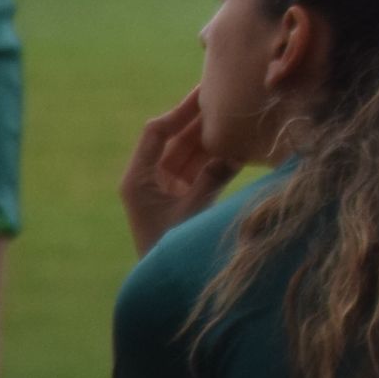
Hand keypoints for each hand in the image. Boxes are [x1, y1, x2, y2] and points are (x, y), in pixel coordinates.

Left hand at [121, 88, 239, 256]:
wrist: (165, 285)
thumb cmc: (170, 249)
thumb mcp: (191, 212)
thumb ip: (211, 178)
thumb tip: (235, 151)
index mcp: (138, 179)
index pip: (157, 133)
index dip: (180, 111)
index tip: (203, 92)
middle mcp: (150, 179)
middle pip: (175, 139)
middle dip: (198, 120)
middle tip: (223, 95)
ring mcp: (166, 189)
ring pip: (190, 153)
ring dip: (212, 138)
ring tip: (236, 116)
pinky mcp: (182, 199)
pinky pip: (201, 171)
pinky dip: (218, 159)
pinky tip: (240, 146)